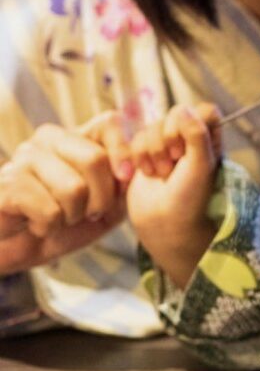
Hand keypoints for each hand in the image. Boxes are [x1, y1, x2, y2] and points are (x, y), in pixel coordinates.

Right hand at [0, 113, 132, 274]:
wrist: (20, 247)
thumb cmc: (67, 221)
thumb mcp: (108, 202)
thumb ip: (125, 182)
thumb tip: (135, 167)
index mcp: (74, 136)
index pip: (109, 123)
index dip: (124, 151)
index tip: (127, 178)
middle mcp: (47, 139)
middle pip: (95, 159)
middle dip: (102, 198)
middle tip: (89, 214)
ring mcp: (23, 159)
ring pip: (73, 189)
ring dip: (73, 216)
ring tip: (60, 218)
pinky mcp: (7, 184)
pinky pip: (50, 211)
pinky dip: (50, 228)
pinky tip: (37, 225)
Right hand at [124, 104, 221, 287]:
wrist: (165, 225)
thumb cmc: (191, 198)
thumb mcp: (201, 165)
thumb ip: (197, 135)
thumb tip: (184, 110)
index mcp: (211, 139)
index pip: (204, 110)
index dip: (190, 124)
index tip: (186, 147)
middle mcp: (191, 139)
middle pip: (174, 115)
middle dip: (167, 140)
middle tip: (172, 165)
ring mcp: (167, 146)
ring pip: (152, 126)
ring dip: (152, 151)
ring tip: (161, 174)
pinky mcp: (146, 155)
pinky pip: (136, 139)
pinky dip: (139, 156)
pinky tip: (147, 174)